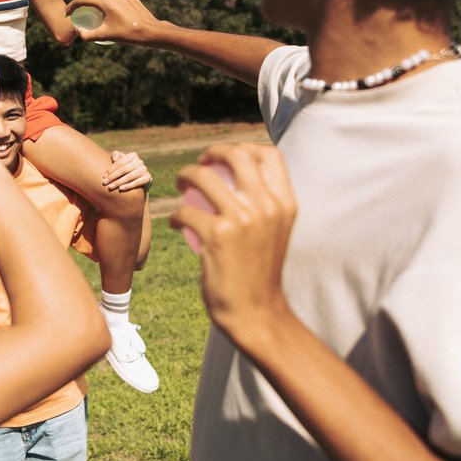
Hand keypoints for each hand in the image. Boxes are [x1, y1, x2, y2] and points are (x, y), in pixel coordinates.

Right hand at [66, 0, 161, 44]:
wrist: (150, 31)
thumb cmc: (127, 34)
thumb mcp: (105, 36)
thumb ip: (88, 35)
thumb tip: (78, 31)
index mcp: (105, 2)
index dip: (72, 6)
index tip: (68, 13)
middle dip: (83, 0)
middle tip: (79, 10)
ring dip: (97, 0)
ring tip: (94, 11)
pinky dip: (110, 3)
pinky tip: (111, 13)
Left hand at [102, 150, 151, 192]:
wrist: (140, 180)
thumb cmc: (126, 169)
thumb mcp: (121, 161)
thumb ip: (116, 156)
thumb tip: (115, 158)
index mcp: (132, 155)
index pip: (119, 162)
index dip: (111, 169)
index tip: (103, 176)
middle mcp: (139, 161)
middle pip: (123, 169)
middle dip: (113, 177)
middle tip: (104, 183)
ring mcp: (144, 169)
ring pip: (129, 176)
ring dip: (118, 182)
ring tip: (110, 187)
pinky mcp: (148, 178)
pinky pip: (137, 182)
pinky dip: (128, 186)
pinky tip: (120, 189)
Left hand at [169, 144, 296, 342]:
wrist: (256, 312)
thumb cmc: (260, 273)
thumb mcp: (275, 233)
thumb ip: (265, 205)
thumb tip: (239, 178)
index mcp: (284, 203)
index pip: (269, 155)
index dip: (243, 148)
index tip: (224, 158)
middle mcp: (267, 206)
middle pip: (236, 155)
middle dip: (212, 152)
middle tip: (199, 166)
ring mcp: (243, 219)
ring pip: (204, 176)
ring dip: (185, 176)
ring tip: (180, 187)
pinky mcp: (218, 235)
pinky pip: (186, 211)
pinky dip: (175, 215)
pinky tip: (175, 223)